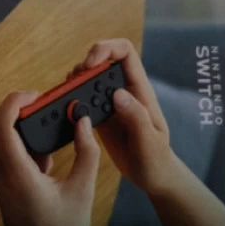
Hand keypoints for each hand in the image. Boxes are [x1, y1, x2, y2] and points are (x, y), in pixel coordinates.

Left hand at [0, 91, 99, 225]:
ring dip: (29, 130)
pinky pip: (14, 157)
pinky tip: (51, 152)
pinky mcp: (7, 186)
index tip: (33, 95)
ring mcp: (2, 182)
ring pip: (9, 143)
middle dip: (25, 112)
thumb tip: (83, 122)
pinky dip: (30, 147)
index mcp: (18, 175)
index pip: (1, 126)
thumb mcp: (83, 190)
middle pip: (4, 130)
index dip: (14, 102)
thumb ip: (86, 152)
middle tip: (48, 104)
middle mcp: (3, 176)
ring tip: (53, 124)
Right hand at [72, 39, 182, 194]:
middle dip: (84, 66)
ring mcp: (111, 102)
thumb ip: (136, 116)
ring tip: (68, 96)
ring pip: (90, 77)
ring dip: (76, 81)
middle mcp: (124, 90)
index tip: (89, 64)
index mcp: (139, 90)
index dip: (106, 49)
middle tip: (73, 85)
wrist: (152, 176)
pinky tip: (68, 109)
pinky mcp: (101, 115)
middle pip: (102, 61)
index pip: (125, 53)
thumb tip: (118, 94)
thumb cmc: (156, 158)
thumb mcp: (149, 140)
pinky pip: (84, 97)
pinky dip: (73, 98)